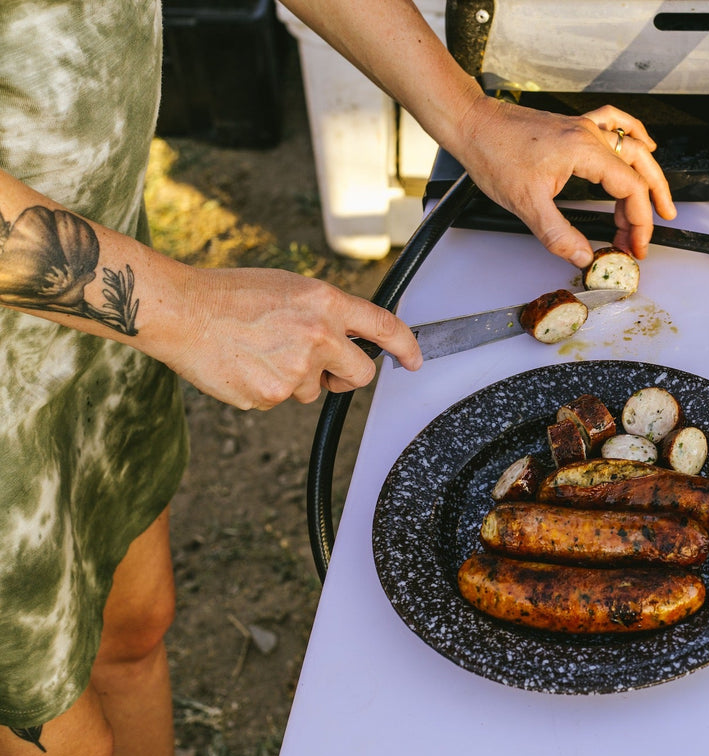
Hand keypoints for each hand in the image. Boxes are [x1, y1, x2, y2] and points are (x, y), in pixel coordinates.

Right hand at [164, 267, 420, 409]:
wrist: (181, 311)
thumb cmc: (230, 295)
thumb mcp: (290, 288)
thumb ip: (324, 312)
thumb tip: (348, 336)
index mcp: (325, 303)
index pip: (383, 326)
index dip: (406, 346)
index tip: (414, 359)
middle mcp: (318, 336)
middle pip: (360, 374)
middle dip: (347, 377)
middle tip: (324, 369)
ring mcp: (295, 371)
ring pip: (314, 391)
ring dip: (296, 380)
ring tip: (260, 352)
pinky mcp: (271, 396)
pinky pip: (280, 400)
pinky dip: (266, 388)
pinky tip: (244, 365)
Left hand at [455, 98, 676, 266]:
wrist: (472, 124)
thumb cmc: (493, 153)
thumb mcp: (526, 204)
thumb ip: (558, 234)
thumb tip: (583, 255)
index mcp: (584, 152)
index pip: (631, 189)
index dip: (639, 222)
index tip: (635, 245)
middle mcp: (589, 136)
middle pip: (639, 169)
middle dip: (651, 205)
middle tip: (648, 236)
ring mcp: (583, 128)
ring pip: (632, 148)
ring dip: (648, 176)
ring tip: (657, 203)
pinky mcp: (573, 128)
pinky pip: (615, 124)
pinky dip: (634, 135)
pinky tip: (645, 146)